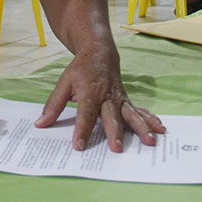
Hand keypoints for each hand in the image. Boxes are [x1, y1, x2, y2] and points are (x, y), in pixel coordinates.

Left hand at [35, 44, 164, 151]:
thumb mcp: (63, 83)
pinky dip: (149, 120)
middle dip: (115, 133)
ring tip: (150, 141)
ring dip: (141, 128)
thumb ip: (53, 105)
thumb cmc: (80, 70)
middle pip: (111, 117)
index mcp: (89, 92)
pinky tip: (159, 129)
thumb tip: (41, 124)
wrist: (100, 52)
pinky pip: (139, 111)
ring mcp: (119, 99)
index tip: (79, 146)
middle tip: (117, 149)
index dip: (82, 130)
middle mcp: (107, 97)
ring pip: (131, 115)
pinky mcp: (126, 101)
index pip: (85, 114)